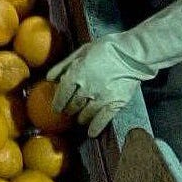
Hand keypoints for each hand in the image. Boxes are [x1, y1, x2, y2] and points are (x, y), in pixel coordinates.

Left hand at [47, 0, 181, 136]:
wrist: (131, 54)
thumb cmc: (105, 49)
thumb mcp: (81, 51)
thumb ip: (64, 65)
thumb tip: (49, 78)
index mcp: (76, 74)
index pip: (62, 94)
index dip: (57, 103)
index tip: (56, 108)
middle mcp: (86, 89)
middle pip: (73, 105)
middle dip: (69, 110)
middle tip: (69, 111)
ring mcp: (101, 98)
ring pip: (85, 114)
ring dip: (80, 118)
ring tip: (80, 118)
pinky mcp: (115, 104)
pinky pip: (102, 120)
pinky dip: (95, 128)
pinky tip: (91, 133)